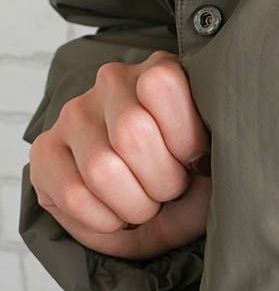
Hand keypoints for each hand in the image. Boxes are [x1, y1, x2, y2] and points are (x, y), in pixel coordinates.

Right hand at [28, 50, 211, 260]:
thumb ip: (218, 143)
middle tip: (171, 189)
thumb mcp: (218, 158)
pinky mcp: (46, 150)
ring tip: (147, 202)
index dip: (184, 139)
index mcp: (162, 69)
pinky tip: (118, 213)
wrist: (162, 208)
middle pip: (132, 134)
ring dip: (135, 205)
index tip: (196, 161)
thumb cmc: (195, 177)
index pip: (161, 84)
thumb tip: (205, 156)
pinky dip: (105, 221)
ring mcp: (75, 114)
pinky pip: (73, 195)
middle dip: (163, 182)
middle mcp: (113, 82)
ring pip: (102, 170)